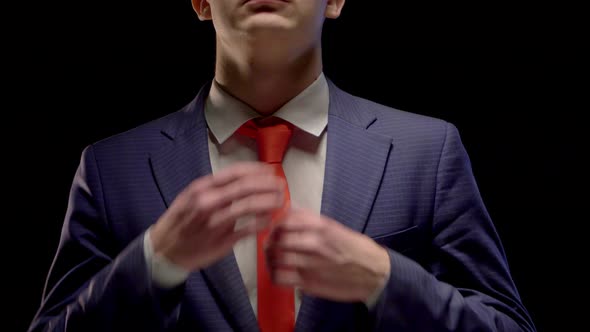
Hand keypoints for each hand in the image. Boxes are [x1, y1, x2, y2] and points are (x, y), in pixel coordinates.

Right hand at [150, 162, 283, 271]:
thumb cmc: (182, 221)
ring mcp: (215, 222)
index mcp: (202, 188)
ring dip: (268, 202)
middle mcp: (208, 202)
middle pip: (245, 188)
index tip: (270, 170)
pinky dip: (261, 223)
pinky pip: (247, 230)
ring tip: (280, 201)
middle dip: (267, 185)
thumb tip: (244, 181)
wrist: (164, 250)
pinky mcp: (222, 241)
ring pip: (248, 207)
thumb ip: (216, 189)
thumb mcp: (192, 197)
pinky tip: (269, 221)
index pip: (235, 173)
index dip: (256, 170)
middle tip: (281, 185)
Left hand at [265, 209, 390, 302]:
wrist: (375, 274)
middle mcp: (314, 243)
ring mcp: (310, 264)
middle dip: (270, 241)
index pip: (286, 220)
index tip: (276, 229)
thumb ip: (312, 221)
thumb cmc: (356, 249)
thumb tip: (290, 211)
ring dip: (270, 258)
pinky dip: (275, 275)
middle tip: (271, 245)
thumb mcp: (336, 227)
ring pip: (276, 257)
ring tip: (272, 259)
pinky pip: (280, 278)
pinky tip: (278, 274)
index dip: (276, 224)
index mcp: (321, 226)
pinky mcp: (309, 283)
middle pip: (278, 238)